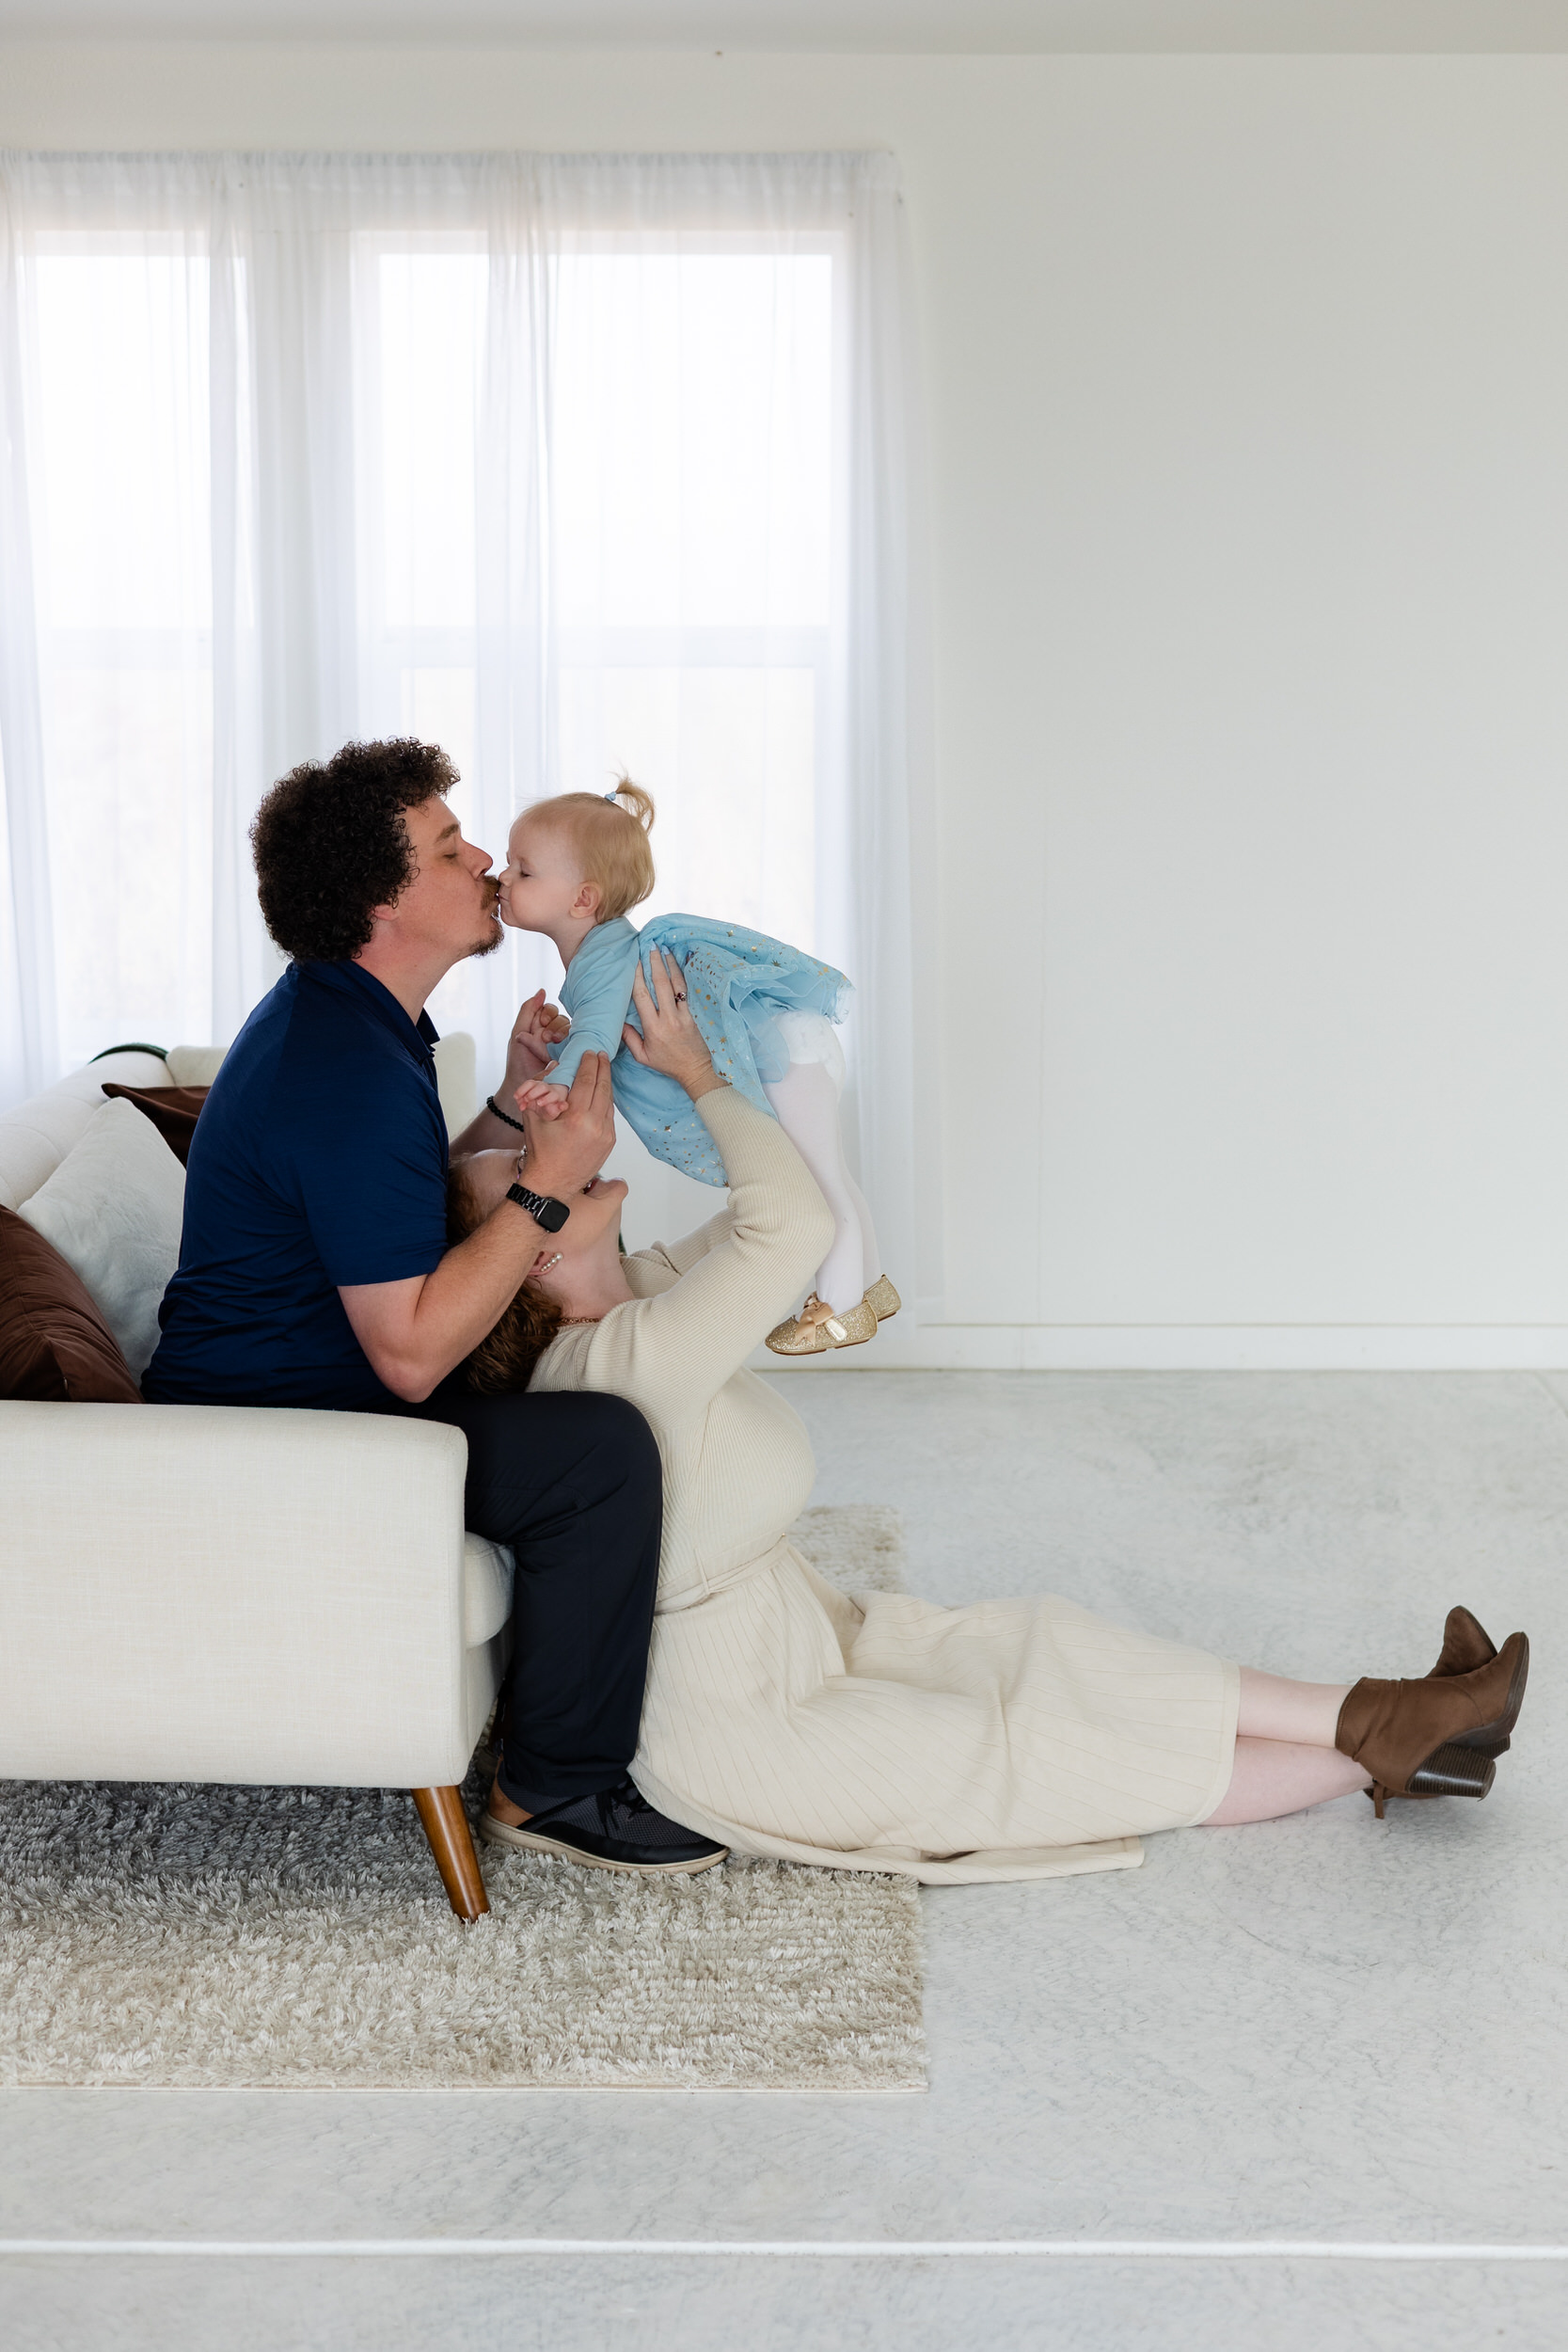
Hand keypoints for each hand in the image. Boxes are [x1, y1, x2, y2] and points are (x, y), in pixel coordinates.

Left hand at [504, 990, 570, 1084]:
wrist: (524, 1082)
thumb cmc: (519, 1060)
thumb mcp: (518, 1031)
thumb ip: (528, 1010)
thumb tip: (542, 991)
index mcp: (540, 1025)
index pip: (550, 1010)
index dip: (547, 1014)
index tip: (540, 1023)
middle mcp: (553, 1033)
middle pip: (561, 1018)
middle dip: (554, 1025)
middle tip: (546, 1038)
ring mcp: (563, 1044)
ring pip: (570, 1028)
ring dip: (562, 1032)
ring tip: (553, 1044)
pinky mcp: (571, 1054)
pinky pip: (578, 1041)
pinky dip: (572, 1040)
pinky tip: (565, 1045)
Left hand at [512, 1076, 569, 1120]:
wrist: (552, 1108)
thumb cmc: (540, 1102)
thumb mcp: (529, 1101)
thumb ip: (522, 1101)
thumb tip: (520, 1105)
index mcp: (537, 1086)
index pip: (530, 1083)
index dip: (521, 1089)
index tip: (515, 1097)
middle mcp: (547, 1089)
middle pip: (541, 1086)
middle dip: (532, 1093)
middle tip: (526, 1099)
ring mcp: (555, 1096)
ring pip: (552, 1094)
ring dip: (545, 1098)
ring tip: (539, 1103)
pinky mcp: (561, 1105)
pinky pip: (564, 1104)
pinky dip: (563, 1105)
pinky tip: (561, 1106)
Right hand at [519, 1050, 616, 1201]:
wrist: (551, 1184)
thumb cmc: (540, 1151)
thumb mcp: (533, 1117)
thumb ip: (542, 1089)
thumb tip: (555, 1067)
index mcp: (577, 1117)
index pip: (587, 1081)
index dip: (590, 1064)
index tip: (590, 1052)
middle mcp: (596, 1125)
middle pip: (604, 1087)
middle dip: (603, 1068)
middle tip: (602, 1054)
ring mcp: (606, 1135)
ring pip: (609, 1101)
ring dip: (606, 1083)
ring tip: (603, 1070)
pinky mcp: (609, 1142)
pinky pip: (610, 1115)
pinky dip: (606, 1101)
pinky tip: (601, 1093)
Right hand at [623, 949, 721, 1099]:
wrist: (696, 1070)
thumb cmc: (668, 1063)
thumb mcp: (643, 1056)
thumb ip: (630, 1038)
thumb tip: (619, 1022)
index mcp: (653, 1028)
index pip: (642, 996)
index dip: (637, 976)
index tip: (634, 961)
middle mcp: (669, 1018)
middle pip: (660, 984)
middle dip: (654, 963)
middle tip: (650, 946)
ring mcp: (684, 1015)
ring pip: (676, 984)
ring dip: (670, 965)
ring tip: (664, 949)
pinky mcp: (696, 1014)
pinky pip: (688, 991)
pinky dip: (684, 975)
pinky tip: (680, 963)